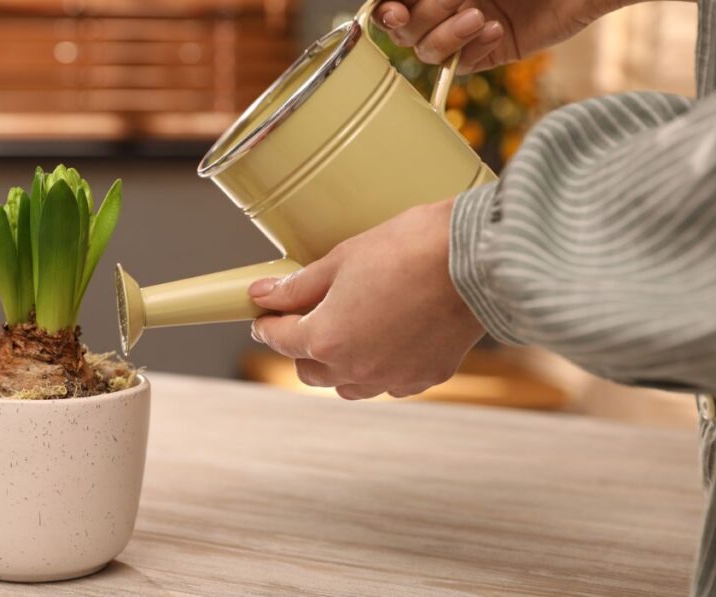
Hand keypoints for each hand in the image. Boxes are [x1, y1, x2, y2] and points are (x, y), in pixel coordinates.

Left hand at [249, 198, 484, 399]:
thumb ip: (298, 286)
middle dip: (300, 348)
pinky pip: (390, 384)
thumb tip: (263, 295)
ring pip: (348, 386)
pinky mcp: (426, 377)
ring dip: (337, 365)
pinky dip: (379, 369)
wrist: (475, 260)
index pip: (280, 339)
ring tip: (344, 333)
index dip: (267, 324)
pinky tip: (384, 343)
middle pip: (310, 371)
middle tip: (303, 319)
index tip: (265, 314)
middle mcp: (355, 368)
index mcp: (326, 339)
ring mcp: (392, 378)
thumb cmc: (408, 250)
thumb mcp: (340, 259)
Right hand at [372, 0, 625, 73]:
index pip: (394, 2)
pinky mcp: (491, 51)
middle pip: (404, 29)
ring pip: (427, 51)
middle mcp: (448, 4)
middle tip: (455, 2)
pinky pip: (462, 65)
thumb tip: (400, 4)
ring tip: (480, 17)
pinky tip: (496, 30)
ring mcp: (468, 28)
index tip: (395, 11)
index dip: (384, 10)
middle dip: (423, 19)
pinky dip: (473, 51)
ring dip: (446, 36)